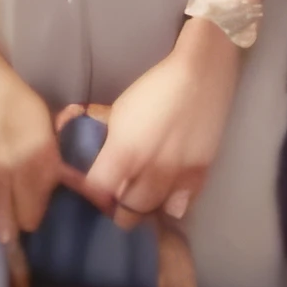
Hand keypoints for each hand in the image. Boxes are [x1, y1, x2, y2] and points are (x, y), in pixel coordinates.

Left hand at [85, 26, 242, 227]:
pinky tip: (165, 195)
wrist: (202, 72)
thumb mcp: (118, 109)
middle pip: (125, 213)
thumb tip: (83, 146)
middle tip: (114, 193)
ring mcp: (178, 176)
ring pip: (152, 214)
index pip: (97, 191)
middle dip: (115, 206)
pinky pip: (180, 208)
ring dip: (141, 208)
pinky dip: (169, 207)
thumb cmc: (155, 87)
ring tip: (138, 195)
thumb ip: (102, 136)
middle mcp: (150, 171)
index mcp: (124, 152)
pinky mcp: (201, 174)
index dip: (89, 191)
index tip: (89, 185)